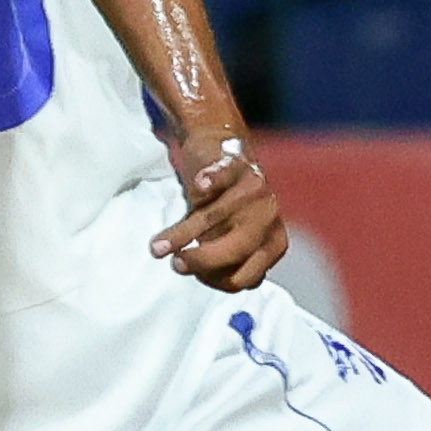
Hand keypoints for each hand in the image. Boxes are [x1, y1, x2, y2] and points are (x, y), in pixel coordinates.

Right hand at [152, 127, 286, 291]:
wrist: (221, 150)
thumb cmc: (224, 207)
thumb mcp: (231, 240)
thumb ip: (224, 261)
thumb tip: (200, 277)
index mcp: (272, 243)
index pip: (249, 275)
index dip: (218, 280)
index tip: (195, 277)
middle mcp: (269, 217)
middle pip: (238, 248)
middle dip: (204, 260)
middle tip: (176, 264)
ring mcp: (256, 189)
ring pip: (216, 216)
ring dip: (185, 232)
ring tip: (159, 245)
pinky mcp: (237, 163)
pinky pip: (223, 175)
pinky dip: (209, 180)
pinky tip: (198, 184)